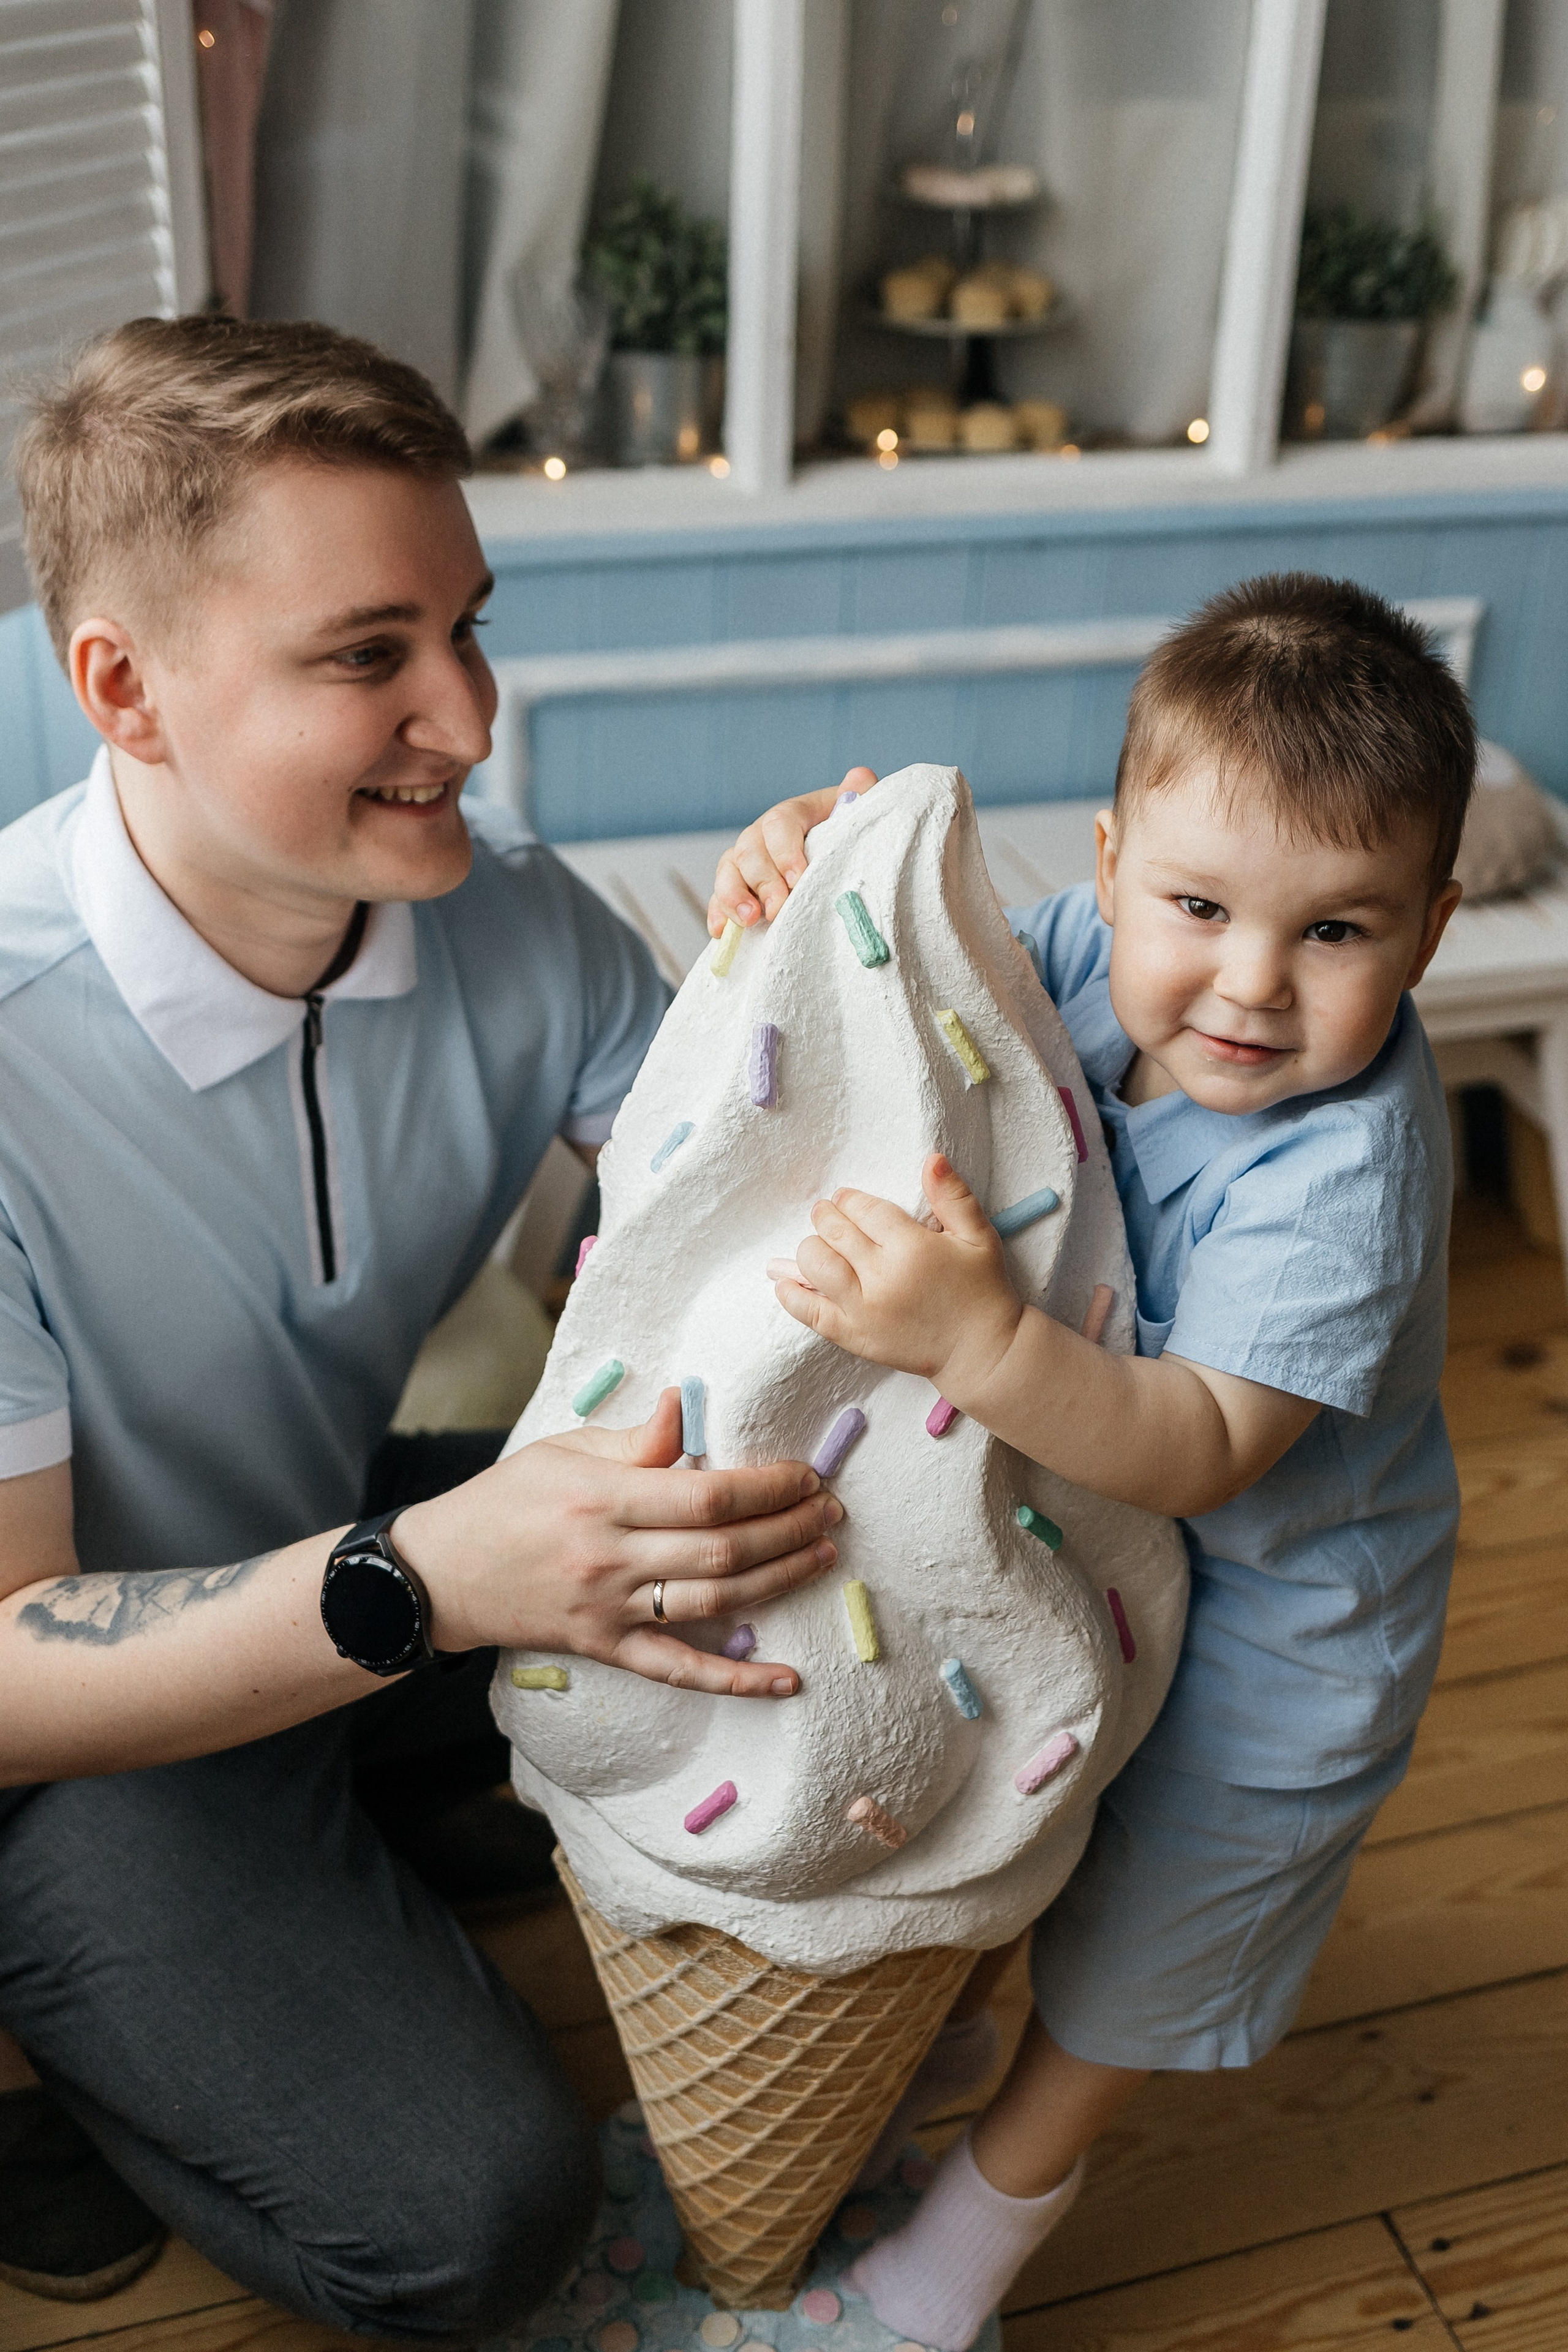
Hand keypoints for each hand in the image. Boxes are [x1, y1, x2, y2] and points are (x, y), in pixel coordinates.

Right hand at [394, 1390, 840, 1696]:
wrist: (442, 1573)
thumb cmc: (507, 1500)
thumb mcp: (563, 1450)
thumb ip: (635, 1440)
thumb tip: (688, 1405)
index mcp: (603, 1498)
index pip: (705, 1495)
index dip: (766, 1486)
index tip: (804, 1474)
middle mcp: (611, 1558)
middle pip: (721, 1551)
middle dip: (788, 1529)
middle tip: (830, 1510)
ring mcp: (611, 1610)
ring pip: (714, 1604)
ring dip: (780, 1580)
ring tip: (823, 1554)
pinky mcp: (607, 1649)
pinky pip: (681, 1670)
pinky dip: (737, 1680)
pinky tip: (787, 1680)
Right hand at [708, 766, 877, 934]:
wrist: (833, 861)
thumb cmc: (845, 840)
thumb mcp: (854, 818)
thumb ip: (858, 799)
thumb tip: (860, 776)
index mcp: (792, 815)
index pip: (781, 823)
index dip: (786, 851)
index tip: (798, 879)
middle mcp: (762, 834)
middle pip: (751, 850)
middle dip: (763, 881)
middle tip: (777, 909)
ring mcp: (745, 861)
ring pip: (728, 871)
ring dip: (734, 896)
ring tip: (750, 919)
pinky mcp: (735, 887)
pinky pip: (718, 897)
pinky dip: (717, 913)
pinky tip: (720, 931)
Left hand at [776, 1153, 1023, 1403]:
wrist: (981, 1352)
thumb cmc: (981, 1290)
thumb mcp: (979, 1237)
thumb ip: (954, 1196)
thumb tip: (932, 1158)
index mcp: (912, 1248)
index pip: (864, 1210)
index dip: (850, 1199)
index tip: (846, 1198)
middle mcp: (882, 1278)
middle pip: (835, 1232)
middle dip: (827, 1216)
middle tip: (827, 1212)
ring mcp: (863, 1310)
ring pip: (815, 1264)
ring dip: (811, 1247)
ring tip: (819, 1243)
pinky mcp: (853, 1337)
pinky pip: (809, 1312)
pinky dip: (790, 1294)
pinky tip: (783, 1280)